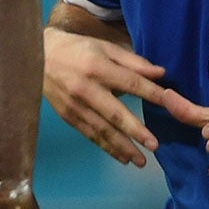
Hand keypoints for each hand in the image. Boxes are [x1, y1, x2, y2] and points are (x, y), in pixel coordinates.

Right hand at [44, 29, 168, 166]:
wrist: (38, 56)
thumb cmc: (77, 49)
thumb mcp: (105, 47)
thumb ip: (132, 61)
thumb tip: (161, 74)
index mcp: (97, 68)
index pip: (130, 83)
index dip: (152, 94)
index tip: (170, 105)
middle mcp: (86, 89)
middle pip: (115, 114)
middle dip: (135, 131)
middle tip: (154, 145)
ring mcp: (75, 106)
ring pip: (102, 130)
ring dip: (122, 147)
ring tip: (140, 160)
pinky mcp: (68, 116)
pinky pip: (90, 135)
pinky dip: (106, 147)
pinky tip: (121, 157)